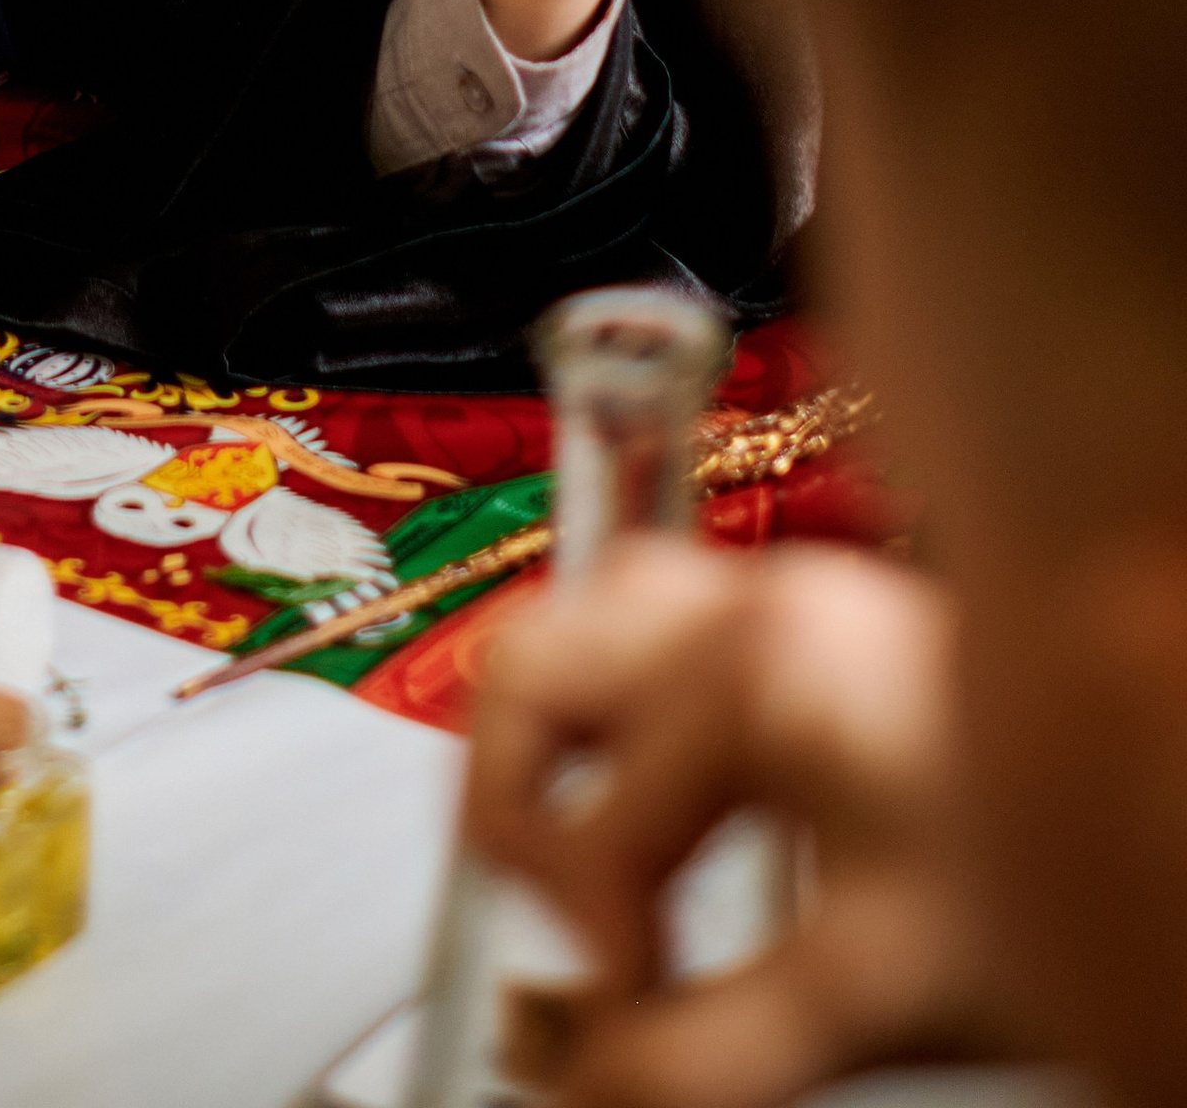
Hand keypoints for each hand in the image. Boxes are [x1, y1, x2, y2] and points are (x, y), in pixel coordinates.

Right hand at [464, 539, 986, 1107]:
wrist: (1144, 809)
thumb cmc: (1036, 887)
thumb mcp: (867, 1000)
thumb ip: (698, 1059)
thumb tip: (572, 1089)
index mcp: (755, 676)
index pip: (593, 834)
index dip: (601, 959)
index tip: (633, 1025)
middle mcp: (745, 601)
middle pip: (527, 671)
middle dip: (519, 813)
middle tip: (569, 929)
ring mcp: (768, 586)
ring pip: (574, 623)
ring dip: (554, 746)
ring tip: (587, 861)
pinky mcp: (793, 605)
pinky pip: (641, 622)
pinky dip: (617, 709)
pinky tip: (660, 800)